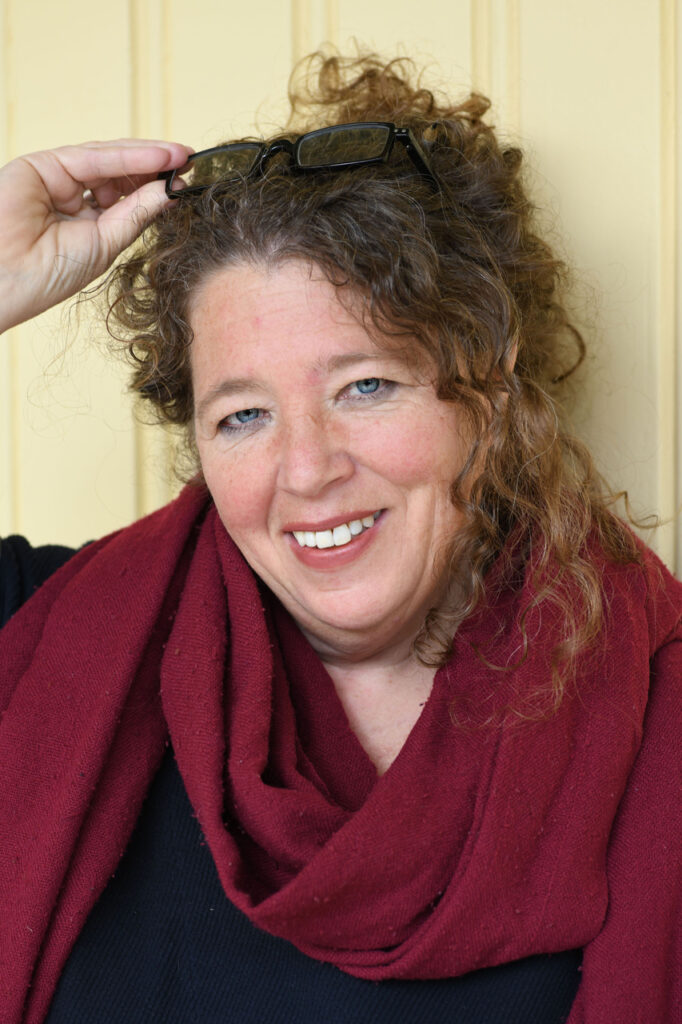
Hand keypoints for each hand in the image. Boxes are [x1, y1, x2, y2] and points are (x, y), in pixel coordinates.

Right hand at [0, 139, 192, 332]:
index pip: (126, 196)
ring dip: (147, 157)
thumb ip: (137, 213)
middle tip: (190, 162)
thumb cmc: (50, 273)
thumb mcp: (108, 242)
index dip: (156, 187)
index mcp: (86, 222)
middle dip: (156, 167)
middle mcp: (72, 197)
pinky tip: (158, 158)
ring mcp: (57, 179)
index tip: (187, 182)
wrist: (9, 278)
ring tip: (180, 157)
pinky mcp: (43, 164)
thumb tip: (170, 192)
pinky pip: (93, 157)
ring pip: (109, 161)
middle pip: (120, 174)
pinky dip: (127, 157)